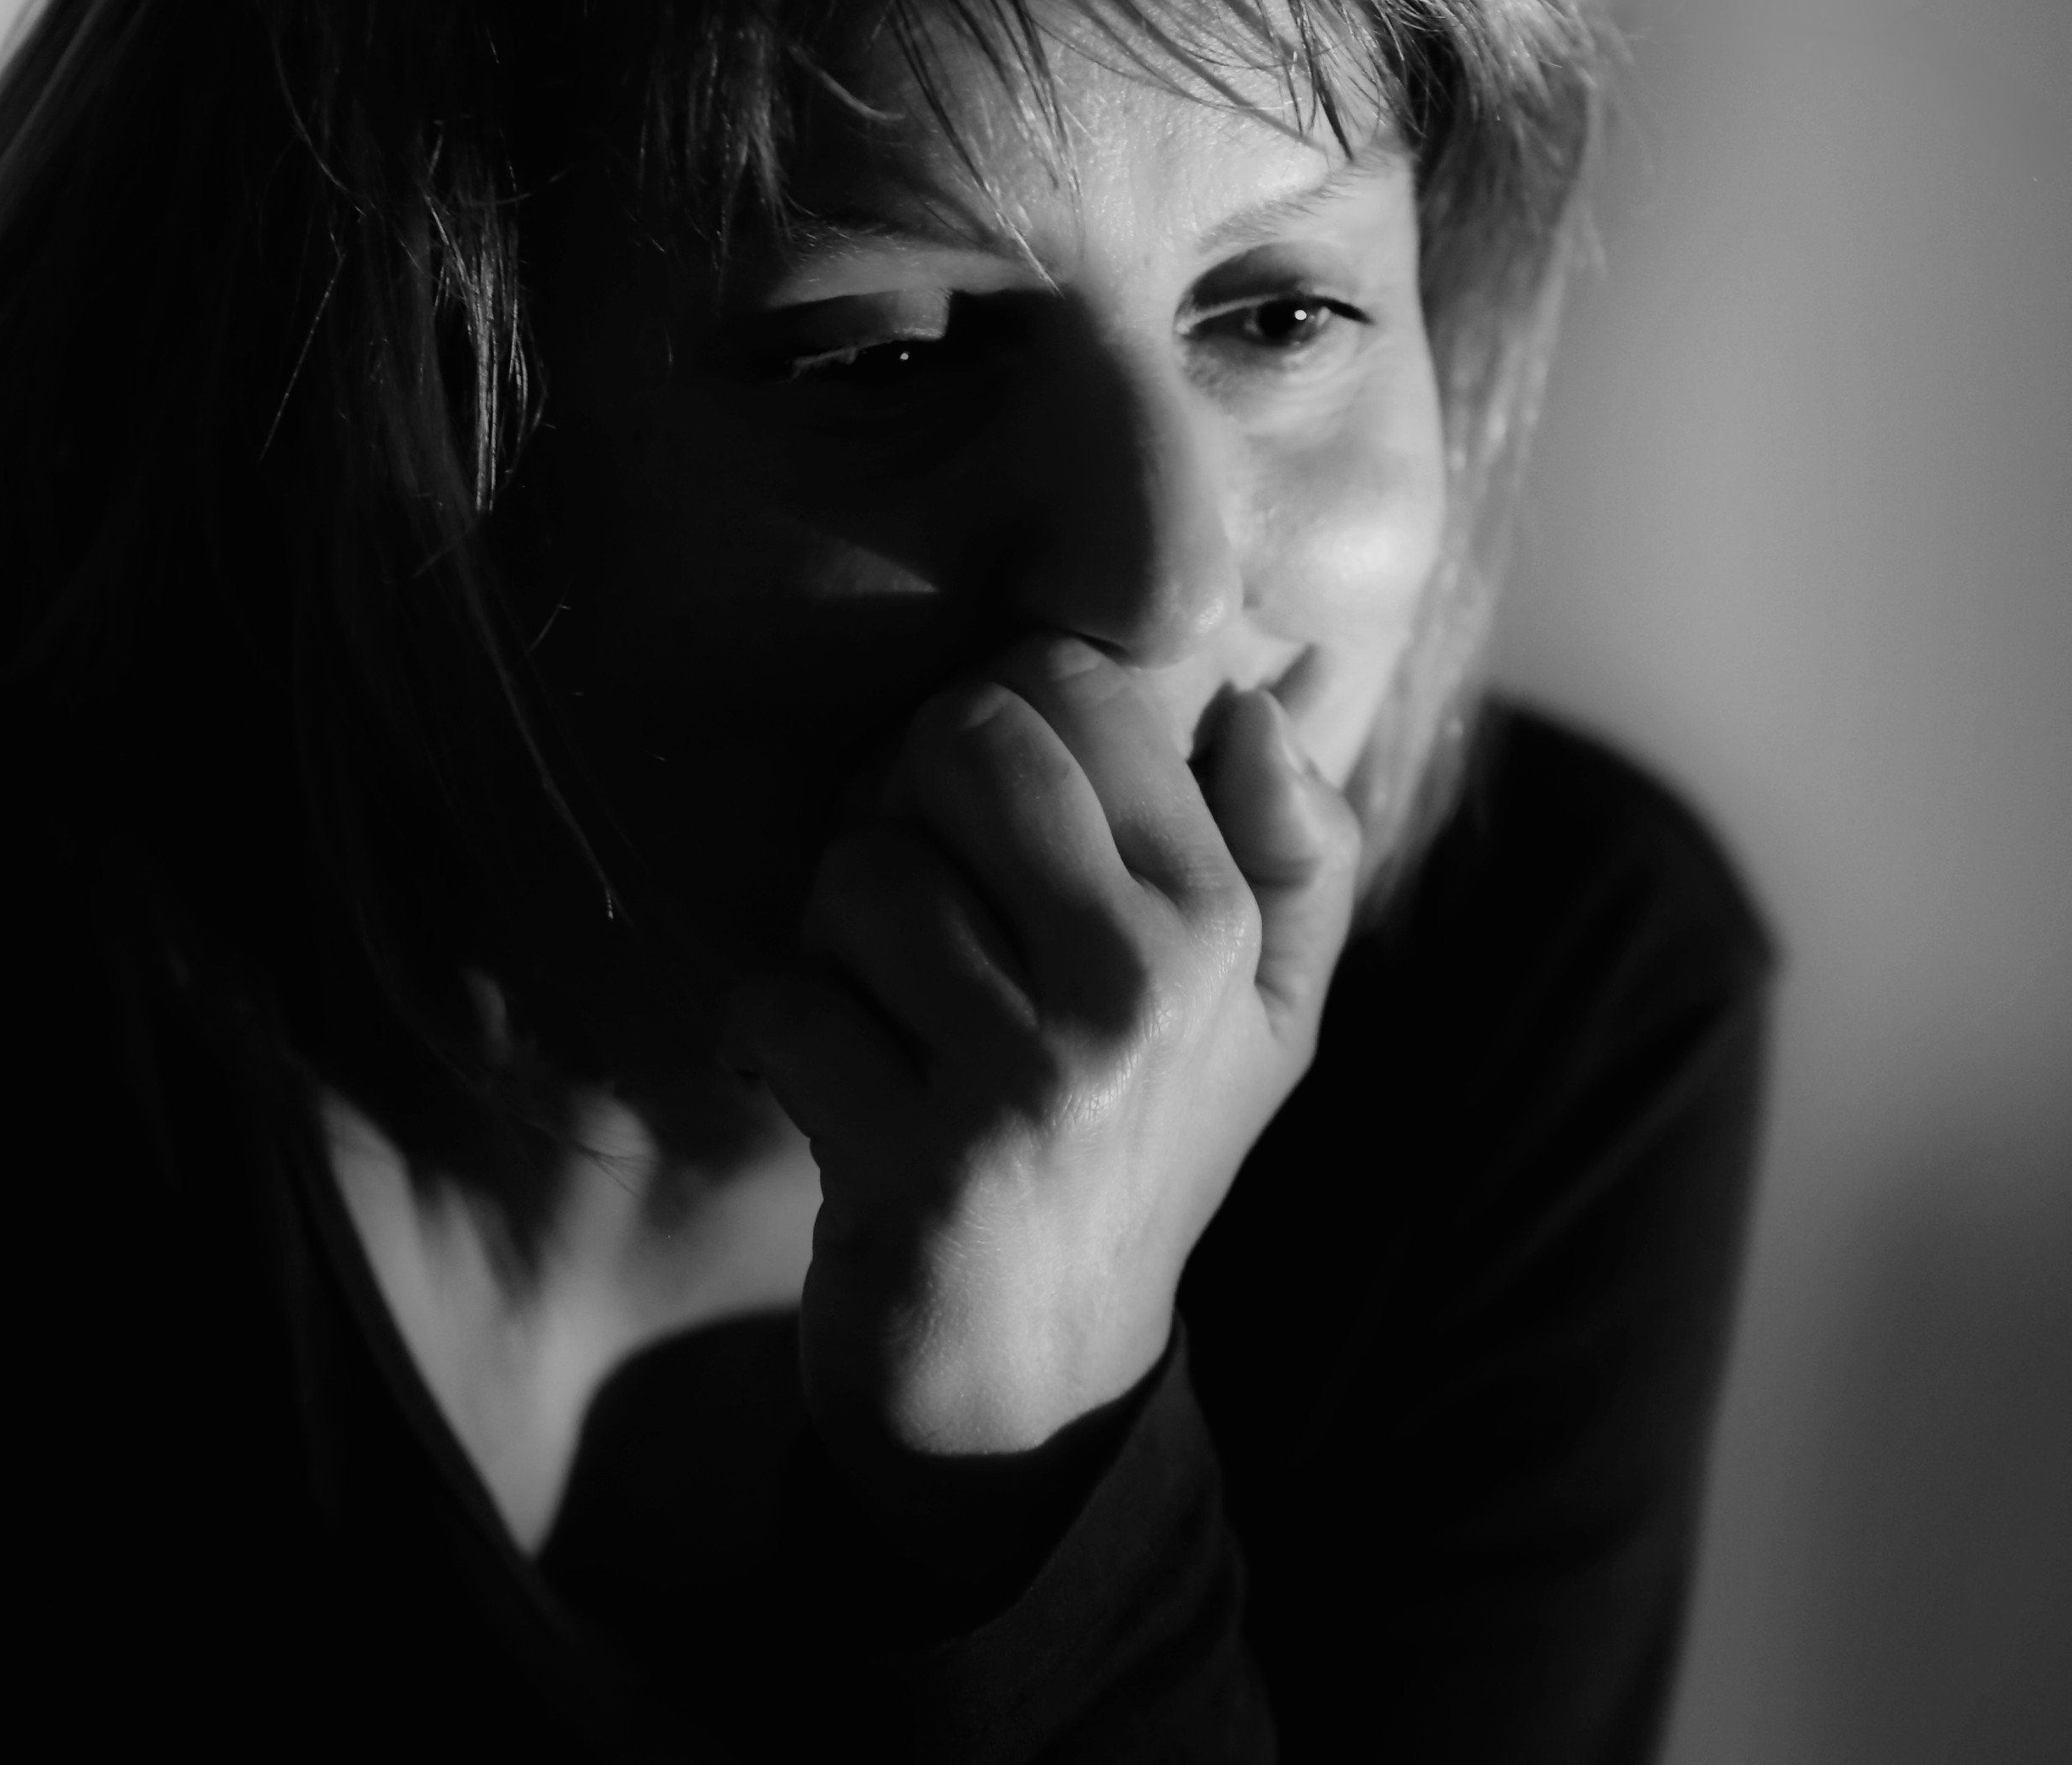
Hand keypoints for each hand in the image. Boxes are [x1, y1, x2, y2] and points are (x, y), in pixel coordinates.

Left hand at [730, 633, 1359, 1491]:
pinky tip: (822, 1080)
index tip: (982, 815)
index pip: (1073, 685)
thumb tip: (1258, 708)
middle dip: (902, 798)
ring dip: (833, 932)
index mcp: (1220, 922)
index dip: (994, 717)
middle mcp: (1139, 985)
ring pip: (857, 869)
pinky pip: (783, 996)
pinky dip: (773, 1031)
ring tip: (876, 1004)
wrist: (1041, 1386)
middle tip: (910, 896)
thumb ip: (1298, 857)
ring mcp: (1028, 1078)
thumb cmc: (1139, 1159)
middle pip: (961, 742)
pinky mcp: (915, 1161)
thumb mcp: (1267, 1019)